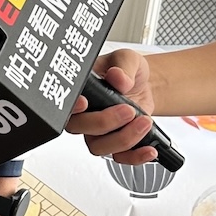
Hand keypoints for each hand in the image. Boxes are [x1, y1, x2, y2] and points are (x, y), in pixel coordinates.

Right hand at [66, 49, 157, 163]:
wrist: (145, 84)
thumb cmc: (127, 71)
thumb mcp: (127, 58)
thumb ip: (123, 65)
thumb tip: (119, 78)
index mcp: (81, 92)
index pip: (66, 104)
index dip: (72, 108)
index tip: (84, 103)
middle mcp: (84, 115)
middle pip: (81, 129)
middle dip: (106, 122)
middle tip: (128, 110)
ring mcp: (98, 133)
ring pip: (100, 147)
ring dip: (124, 139)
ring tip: (144, 122)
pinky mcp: (115, 144)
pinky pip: (119, 157)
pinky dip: (135, 156)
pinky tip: (149, 149)